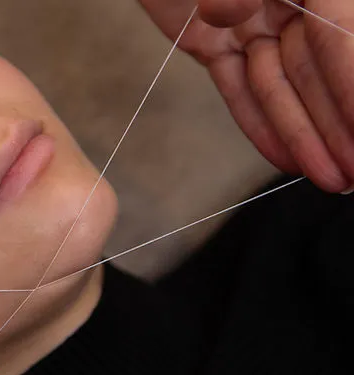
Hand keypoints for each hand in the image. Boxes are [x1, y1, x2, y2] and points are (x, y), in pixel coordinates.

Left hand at [139, 0, 353, 193]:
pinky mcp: (213, 40)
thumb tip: (232, 13)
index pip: (341, 41)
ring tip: (327, 178)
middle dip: (337, 126)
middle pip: (318, 72)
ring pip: (282, 87)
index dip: (352, 93)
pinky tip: (283, 156)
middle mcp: (290, 1)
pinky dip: (258, 121)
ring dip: (304, 134)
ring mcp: (251, 21)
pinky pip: (239, 86)